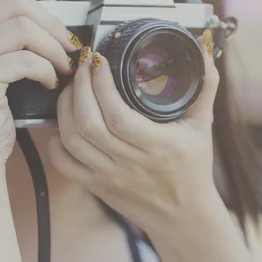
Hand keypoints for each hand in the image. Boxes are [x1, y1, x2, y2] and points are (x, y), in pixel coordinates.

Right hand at [0, 0, 78, 166]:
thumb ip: (2, 37)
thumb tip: (49, 19)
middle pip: (14, 3)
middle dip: (52, 23)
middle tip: (69, 46)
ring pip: (23, 29)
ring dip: (54, 47)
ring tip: (64, 67)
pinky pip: (26, 60)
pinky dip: (47, 70)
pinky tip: (51, 83)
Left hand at [48, 33, 219, 236]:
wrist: (183, 216)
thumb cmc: (193, 169)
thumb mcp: (203, 125)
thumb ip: (205, 84)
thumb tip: (203, 45)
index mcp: (159, 147)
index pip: (119, 116)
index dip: (102, 86)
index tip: (99, 61)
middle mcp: (131, 164)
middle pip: (88, 124)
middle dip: (78, 88)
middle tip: (82, 67)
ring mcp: (109, 177)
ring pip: (72, 141)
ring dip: (64, 109)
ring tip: (72, 88)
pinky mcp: (96, 186)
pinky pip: (64, 164)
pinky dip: (56, 140)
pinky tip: (64, 122)